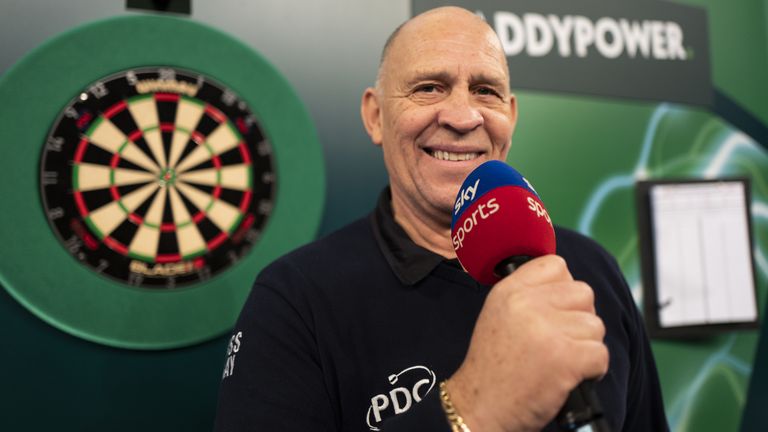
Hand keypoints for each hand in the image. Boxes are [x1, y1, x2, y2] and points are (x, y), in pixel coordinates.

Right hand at [447, 255, 608, 431]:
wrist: (479, 408)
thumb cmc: (493, 368)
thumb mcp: (497, 316)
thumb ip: (527, 296)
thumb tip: (567, 286)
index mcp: (509, 291)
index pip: (556, 265)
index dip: (563, 288)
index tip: (556, 310)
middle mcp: (526, 304)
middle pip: (583, 293)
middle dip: (579, 318)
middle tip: (561, 340)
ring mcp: (546, 330)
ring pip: (595, 325)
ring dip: (586, 346)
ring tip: (561, 361)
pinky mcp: (565, 358)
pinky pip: (600, 354)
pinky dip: (593, 370)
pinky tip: (571, 376)